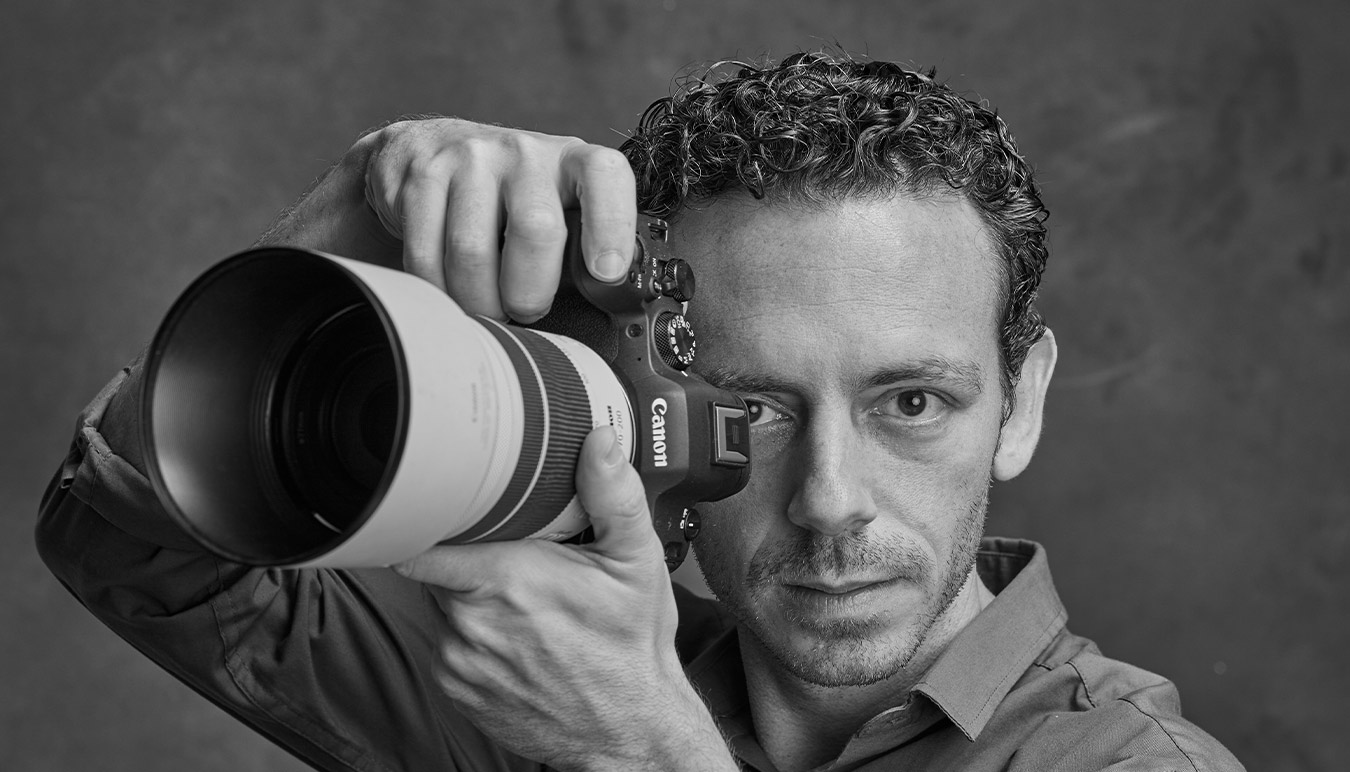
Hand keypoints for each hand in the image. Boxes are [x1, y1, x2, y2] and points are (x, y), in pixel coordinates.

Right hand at [363, 118, 637, 321]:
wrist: (429, 150)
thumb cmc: (509, 199)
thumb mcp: (555, 209)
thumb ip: (580, 251)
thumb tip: (605, 306)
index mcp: (570, 160)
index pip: (605, 176)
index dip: (612, 225)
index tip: (606, 272)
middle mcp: (522, 151)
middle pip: (536, 229)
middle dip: (530, 292)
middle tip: (525, 311)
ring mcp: (467, 158)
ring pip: (474, 251)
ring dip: (481, 301)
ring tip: (487, 309)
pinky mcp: (420, 176)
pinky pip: (427, 254)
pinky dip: (439, 290)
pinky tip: (450, 291)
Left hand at [394, 427, 735, 770]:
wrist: (628, 730)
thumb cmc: (630, 649)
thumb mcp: (636, 562)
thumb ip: (614, 494)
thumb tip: (599, 442)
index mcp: (508, 579)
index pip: (424, 539)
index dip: (427, 516)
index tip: (444, 506)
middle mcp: (472, 621)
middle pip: (437, 563)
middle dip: (467, 550)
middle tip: (513, 552)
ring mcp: (458, 659)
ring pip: (440, 602)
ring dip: (468, 592)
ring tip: (520, 597)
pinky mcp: (455, 687)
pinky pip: (446, 641)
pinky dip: (470, 631)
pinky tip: (514, 633)